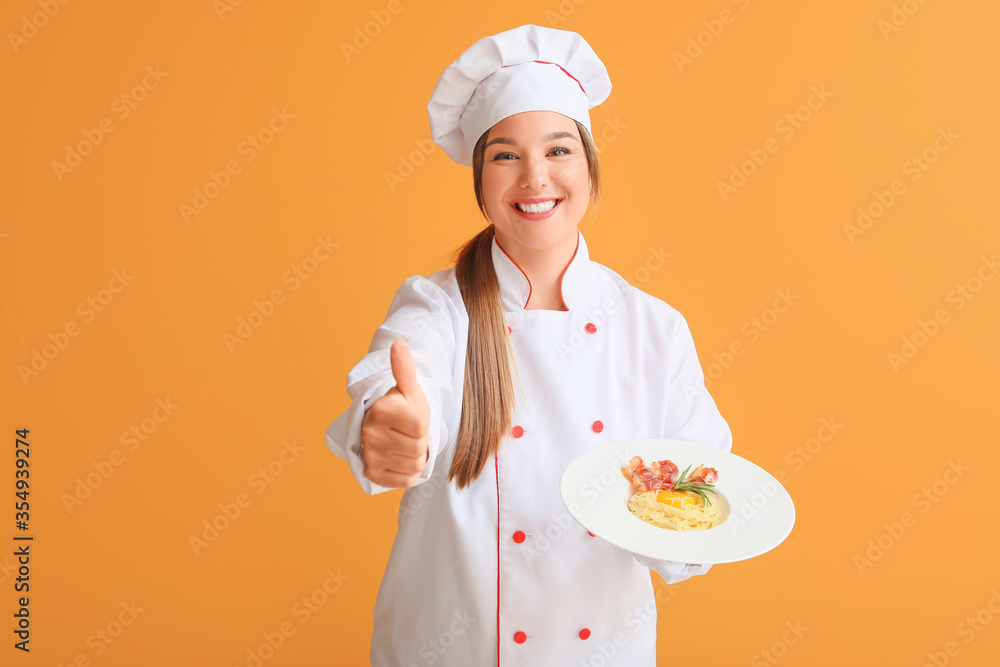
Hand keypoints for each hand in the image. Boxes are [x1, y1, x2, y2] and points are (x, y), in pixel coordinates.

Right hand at [360, 339, 430, 487]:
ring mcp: (369, 455)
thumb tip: (399, 343)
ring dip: (415, 457)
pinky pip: (405, 480)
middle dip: (420, 442)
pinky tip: (399, 459)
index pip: (422, 430)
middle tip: (407, 432)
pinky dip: (408, 472)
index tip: (410, 417)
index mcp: (381, 410)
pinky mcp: (372, 474)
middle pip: (419, 450)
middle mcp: (370, 434)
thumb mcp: (410, 388)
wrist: (384, 428)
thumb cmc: (402, 407)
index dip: (423, 425)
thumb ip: (405, 368)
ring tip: (403, 444)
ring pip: (414, 465)